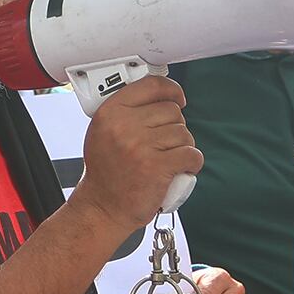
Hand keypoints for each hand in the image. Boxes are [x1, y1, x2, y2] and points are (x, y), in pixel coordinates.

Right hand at [76, 75, 199, 229]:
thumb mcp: (103, 133)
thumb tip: (160, 97)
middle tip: (164, 145)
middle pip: (171, 111)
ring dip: (182, 147)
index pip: (151, 86)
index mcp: (110, 113)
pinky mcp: (157, 167)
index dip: (171, 90)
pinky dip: (192, 163)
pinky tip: (181, 168)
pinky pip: (191, 154)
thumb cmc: (106, 173)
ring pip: (183, 133)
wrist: (102, 208)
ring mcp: (140, 146)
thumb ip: (126, 112)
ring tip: (168, 159)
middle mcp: (124, 126)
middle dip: (174, 127)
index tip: (178, 98)